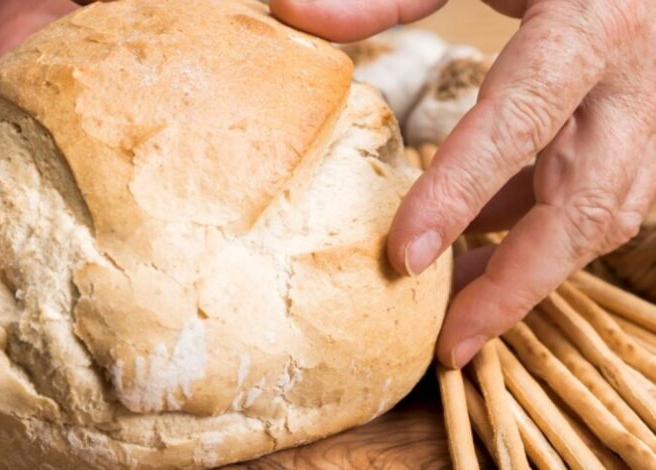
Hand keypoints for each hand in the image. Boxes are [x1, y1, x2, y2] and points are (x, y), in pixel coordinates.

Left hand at [272, 0, 655, 367]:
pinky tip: (488, 247)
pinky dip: (542, 232)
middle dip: (517, 283)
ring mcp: (650, 111)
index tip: (404, 257)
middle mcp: (632, 78)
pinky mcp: (646, 129)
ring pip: (604, 215)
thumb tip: (293, 13)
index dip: (459, 194)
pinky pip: (603, 199)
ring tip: (458, 308)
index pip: (517, 122)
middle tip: (450, 342)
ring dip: (530, 270)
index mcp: (588, 24)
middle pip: (583, 203)